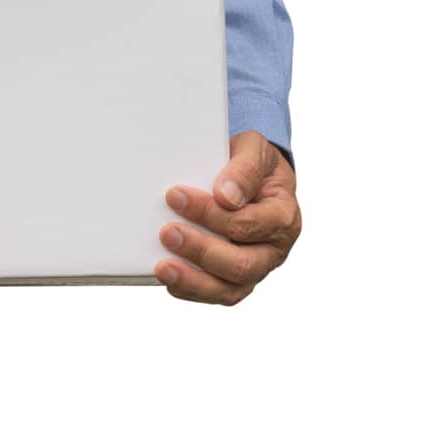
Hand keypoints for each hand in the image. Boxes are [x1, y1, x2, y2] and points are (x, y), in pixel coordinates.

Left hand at [154, 130, 300, 304]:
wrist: (249, 178)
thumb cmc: (250, 165)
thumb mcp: (254, 151)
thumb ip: (244, 169)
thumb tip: (227, 196)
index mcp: (282, 217)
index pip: (249, 223)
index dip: (210, 213)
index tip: (175, 196)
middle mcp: (273, 250)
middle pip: (242, 264)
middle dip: (201, 250)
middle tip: (167, 232)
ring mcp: (254, 269)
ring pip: (229, 290)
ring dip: (193, 280)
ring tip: (163, 268)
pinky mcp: (233, 280)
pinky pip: (215, 294)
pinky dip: (190, 290)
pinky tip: (168, 279)